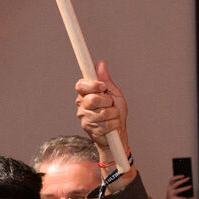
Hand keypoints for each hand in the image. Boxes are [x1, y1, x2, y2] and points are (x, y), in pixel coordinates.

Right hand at [75, 61, 133, 184]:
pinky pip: (106, 124)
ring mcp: (85, 118)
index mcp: (85, 94)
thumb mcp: (113, 93)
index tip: (102, 87)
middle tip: (110, 104)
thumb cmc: (115, 112)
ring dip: (113, 114)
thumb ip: (106, 80)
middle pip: (93, 99)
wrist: (117, 134)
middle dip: (107, 101)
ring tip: (112, 116)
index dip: (92, 85)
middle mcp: (82, 105)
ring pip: (102, 113)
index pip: (81, 85)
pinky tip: (112, 125)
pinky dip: (114, 124)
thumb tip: (100, 63)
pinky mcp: (90, 130)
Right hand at [164, 174, 192, 198]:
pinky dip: (185, 197)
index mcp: (169, 186)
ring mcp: (170, 194)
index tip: (183, 175)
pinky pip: (179, 198)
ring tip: (190, 186)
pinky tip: (190, 196)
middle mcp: (169, 189)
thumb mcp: (174, 189)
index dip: (177, 177)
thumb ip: (178, 186)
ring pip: (178, 190)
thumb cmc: (173, 195)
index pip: (171, 179)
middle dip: (182, 180)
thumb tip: (187, 182)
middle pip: (176, 184)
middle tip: (188, 178)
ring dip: (185, 188)